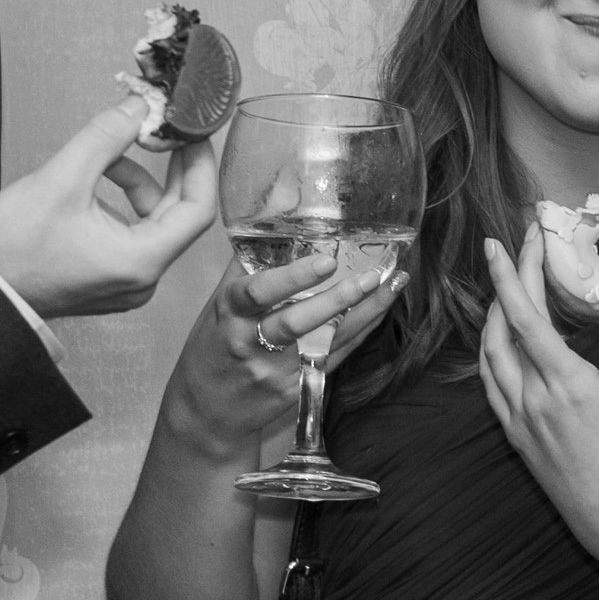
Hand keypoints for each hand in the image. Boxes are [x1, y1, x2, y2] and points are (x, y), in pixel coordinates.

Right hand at [0, 96, 218, 317]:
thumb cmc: (11, 249)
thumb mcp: (61, 179)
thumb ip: (106, 137)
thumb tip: (138, 109)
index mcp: (141, 260)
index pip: (198, 209)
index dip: (200, 165)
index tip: (195, 134)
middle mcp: (141, 278)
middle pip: (178, 215)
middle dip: (171, 170)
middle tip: (167, 132)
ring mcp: (125, 282)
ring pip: (153, 222)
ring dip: (138, 183)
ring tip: (110, 154)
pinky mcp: (108, 278)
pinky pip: (132, 234)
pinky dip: (123, 203)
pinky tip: (98, 181)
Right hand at [162, 253, 405, 460]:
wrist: (207, 411)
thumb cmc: (215, 343)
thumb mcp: (221, 299)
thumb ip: (251, 254)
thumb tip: (282, 188)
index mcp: (228, 311)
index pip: (257, 290)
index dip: (292, 276)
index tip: (326, 259)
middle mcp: (251, 341)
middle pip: (294, 321)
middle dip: (334, 299)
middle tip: (369, 275)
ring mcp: (276, 369)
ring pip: (324, 340)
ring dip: (361, 311)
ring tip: (391, 282)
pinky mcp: (297, 388)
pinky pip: (335, 355)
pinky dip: (361, 327)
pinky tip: (383, 304)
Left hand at [477, 222, 598, 569]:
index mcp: (567, 382)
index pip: (525, 315)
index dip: (511, 274)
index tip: (500, 242)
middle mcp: (534, 397)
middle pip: (505, 325)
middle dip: (507, 281)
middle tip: (514, 249)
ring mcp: (518, 418)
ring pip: (490, 353)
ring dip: (494, 314)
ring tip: (508, 285)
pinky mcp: (513, 435)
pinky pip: (491, 383)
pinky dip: (491, 352)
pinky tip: (501, 336)